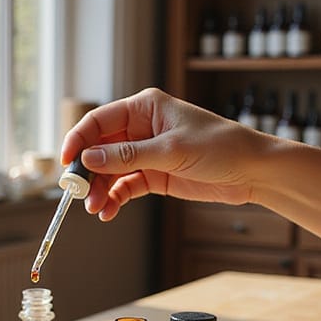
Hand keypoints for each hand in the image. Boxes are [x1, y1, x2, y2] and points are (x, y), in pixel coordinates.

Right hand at [60, 87, 264, 219]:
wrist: (253, 171)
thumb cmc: (220, 147)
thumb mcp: (172, 150)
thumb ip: (128, 155)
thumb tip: (90, 158)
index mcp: (144, 108)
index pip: (99, 121)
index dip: (79, 140)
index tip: (67, 162)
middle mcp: (141, 129)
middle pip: (100, 149)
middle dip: (88, 172)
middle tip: (79, 194)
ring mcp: (146, 153)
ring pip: (110, 171)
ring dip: (100, 189)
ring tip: (96, 208)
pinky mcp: (154, 176)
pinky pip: (125, 187)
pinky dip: (115, 199)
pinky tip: (109, 212)